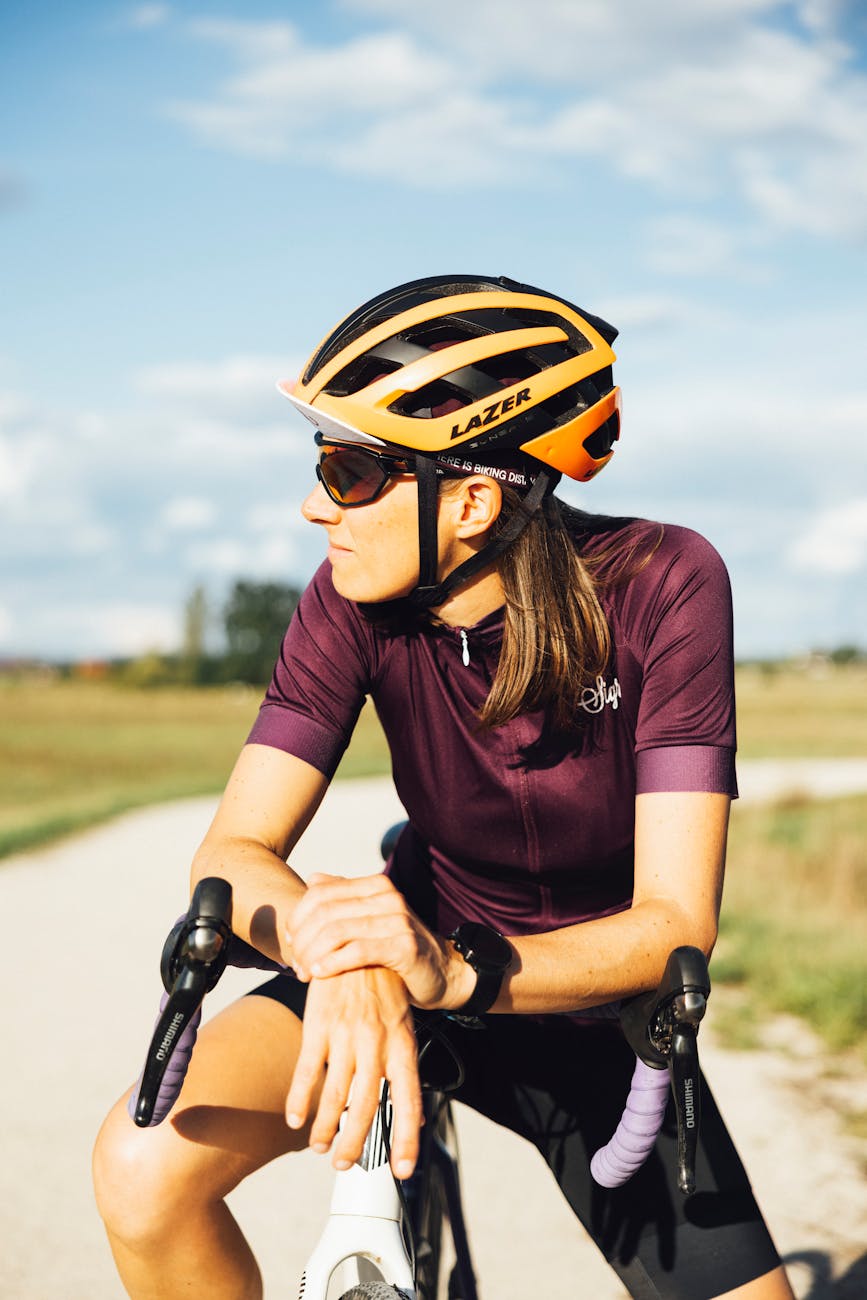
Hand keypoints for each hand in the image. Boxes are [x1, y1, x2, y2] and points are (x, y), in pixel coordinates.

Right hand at [285, 967, 421, 1175]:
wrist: (358, 944)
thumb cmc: (382, 989)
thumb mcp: (402, 1024)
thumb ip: (402, 1067)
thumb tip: (411, 1114)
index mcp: (401, 1046)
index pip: (409, 1101)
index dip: (406, 1139)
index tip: (403, 1170)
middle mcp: (376, 1044)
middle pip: (366, 1107)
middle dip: (355, 1143)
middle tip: (344, 1163)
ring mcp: (347, 1035)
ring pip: (335, 1095)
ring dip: (325, 1127)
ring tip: (321, 1146)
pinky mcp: (319, 1025)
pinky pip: (308, 1070)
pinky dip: (300, 1099)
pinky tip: (295, 1118)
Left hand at [288, 873, 469, 1009]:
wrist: (442, 973)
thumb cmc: (397, 948)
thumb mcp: (369, 919)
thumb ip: (343, 897)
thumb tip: (313, 878)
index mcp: (376, 885)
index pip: (320, 893)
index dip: (297, 917)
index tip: (290, 941)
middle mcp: (388, 896)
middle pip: (325, 912)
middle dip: (302, 940)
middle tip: (293, 965)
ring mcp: (399, 919)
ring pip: (337, 932)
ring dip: (312, 955)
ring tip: (303, 973)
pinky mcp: (405, 946)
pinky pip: (358, 951)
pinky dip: (332, 963)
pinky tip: (319, 974)